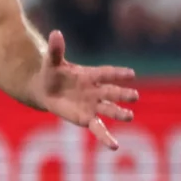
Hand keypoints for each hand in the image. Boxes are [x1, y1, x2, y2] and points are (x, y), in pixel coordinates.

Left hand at [33, 29, 137, 149]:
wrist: (46, 89)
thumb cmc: (53, 73)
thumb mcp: (52, 62)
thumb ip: (56, 50)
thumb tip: (55, 33)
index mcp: (90, 75)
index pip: (107, 73)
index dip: (118, 74)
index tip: (131, 74)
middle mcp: (96, 90)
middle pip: (111, 92)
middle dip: (122, 94)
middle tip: (134, 96)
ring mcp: (93, 105)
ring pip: (109, 109)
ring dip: (119, 113)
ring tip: (129, 117)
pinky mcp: (87, 118)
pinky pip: (98, 129)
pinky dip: (106, 138)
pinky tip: (115, 147)